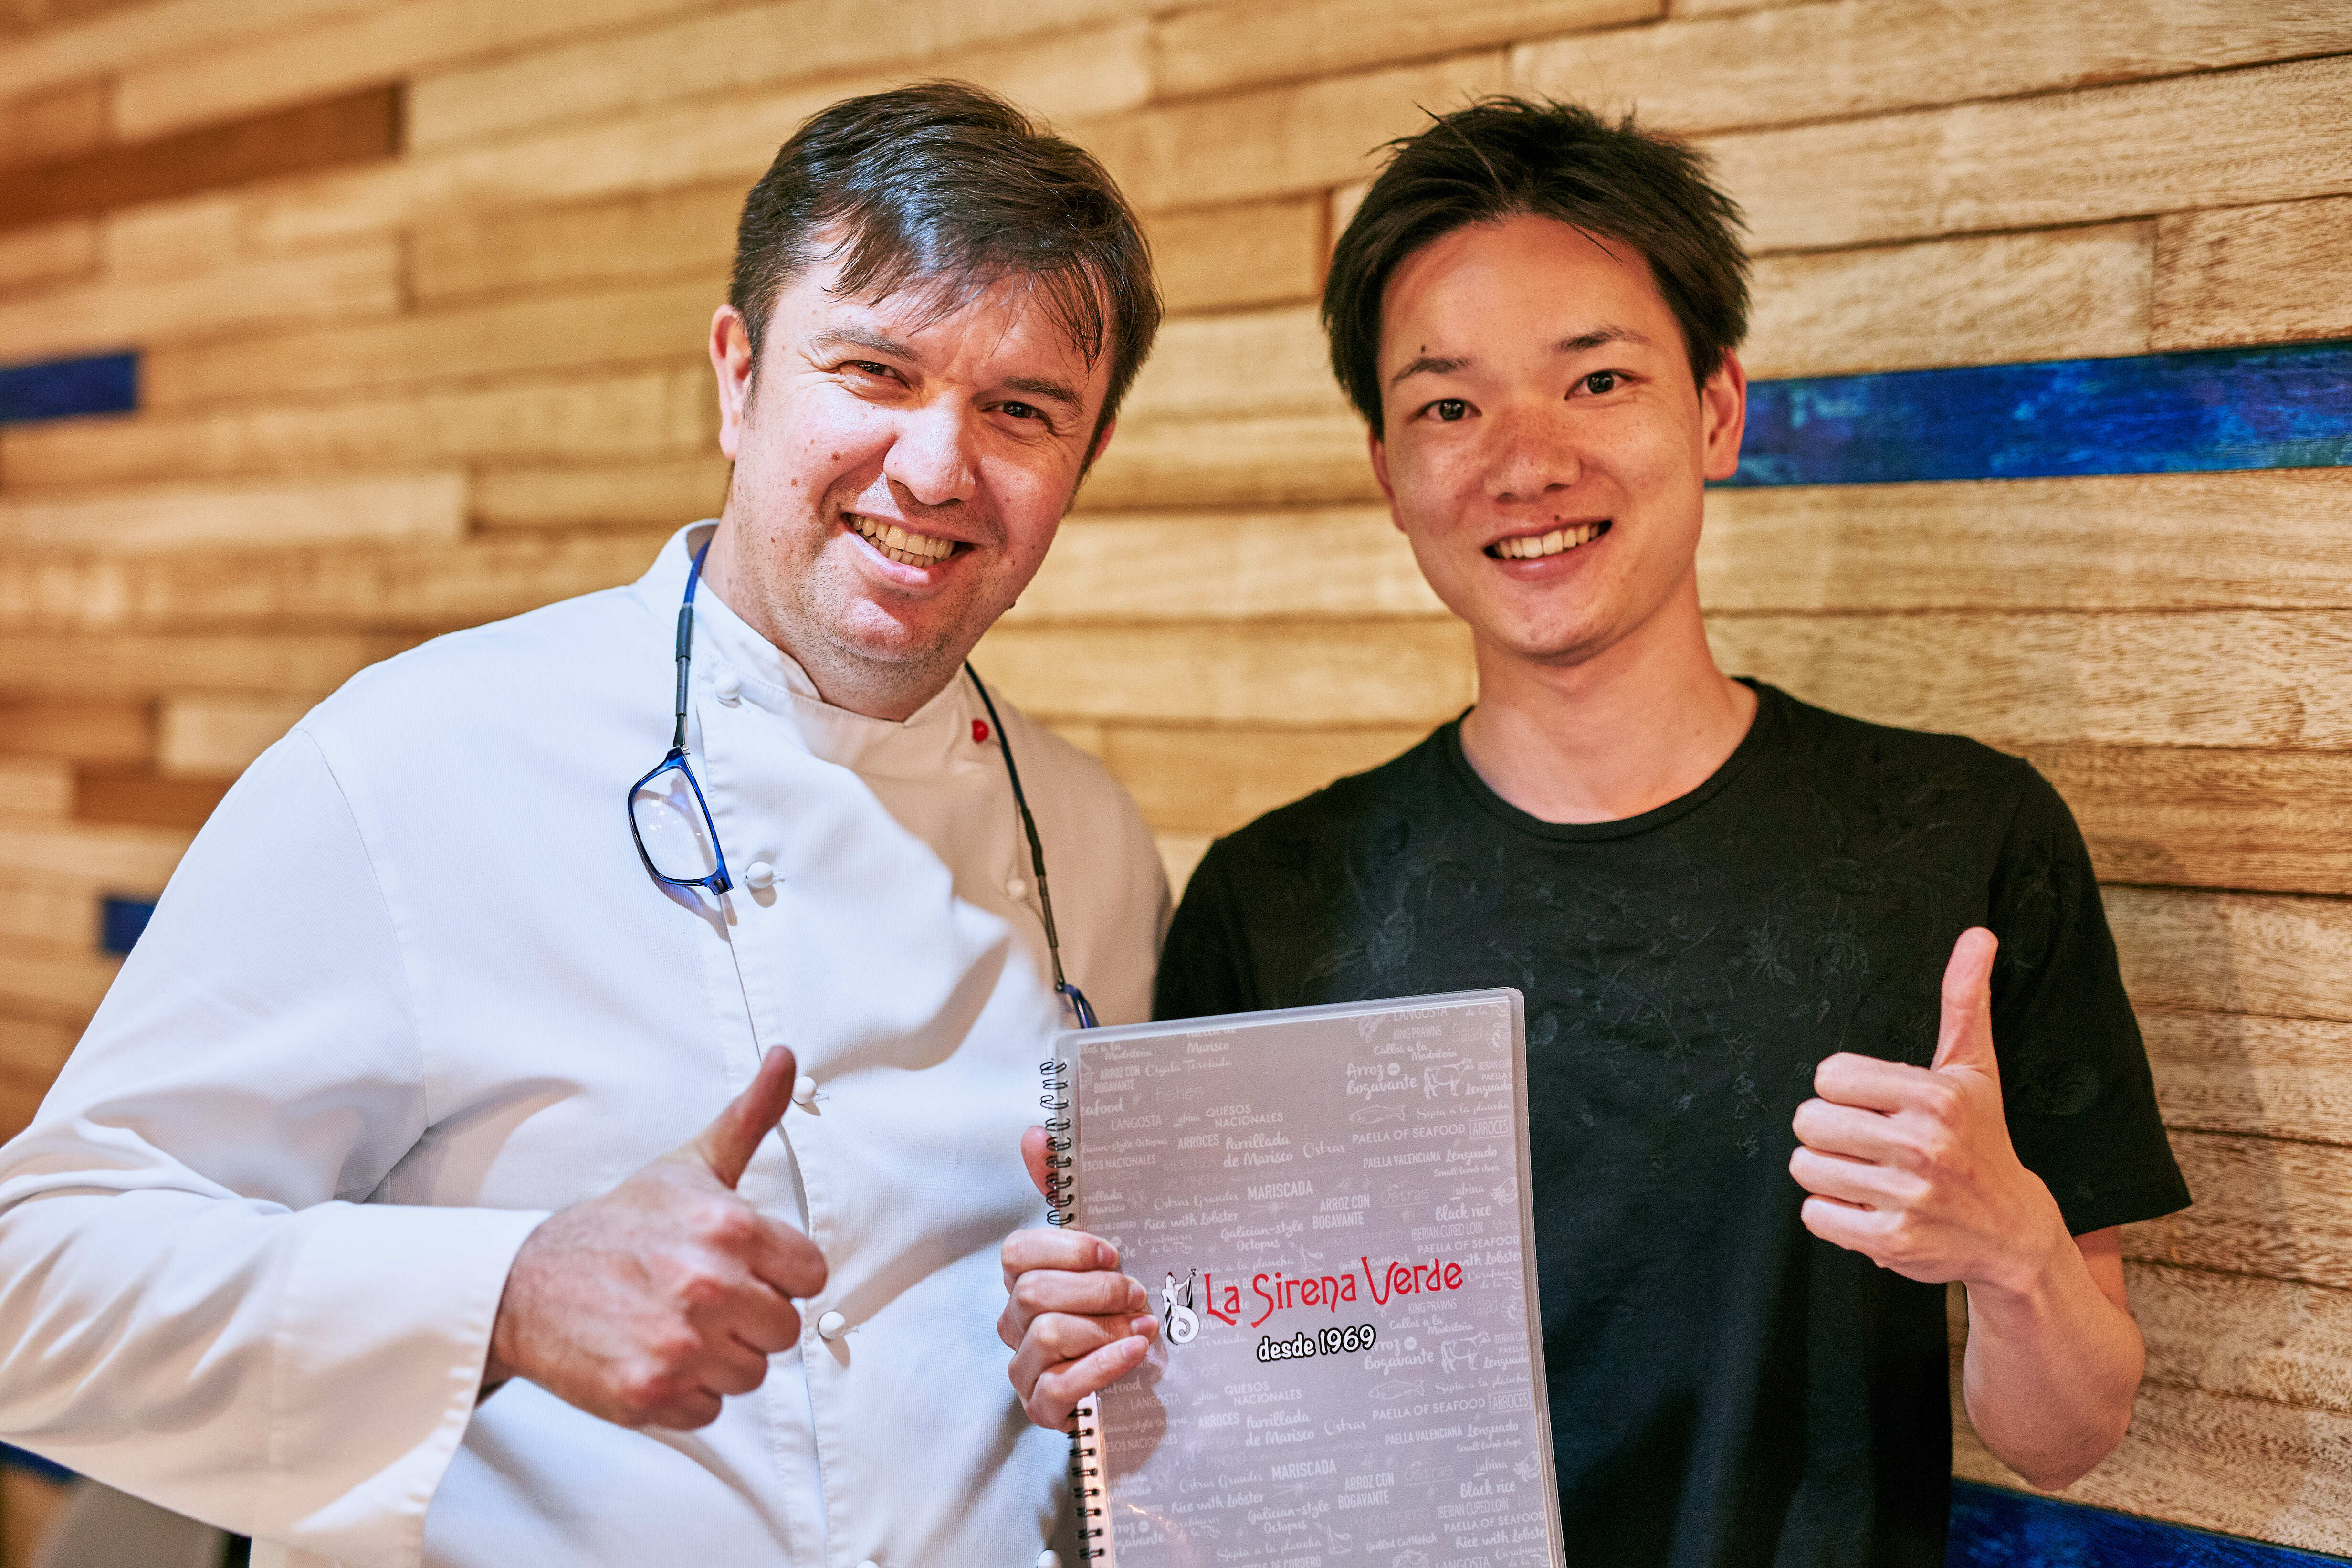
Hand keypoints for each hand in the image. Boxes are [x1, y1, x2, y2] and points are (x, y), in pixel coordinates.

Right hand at [485, 1046, 827, 1428]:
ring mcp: (678, 1344)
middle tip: (701, 1298)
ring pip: (751, 1373)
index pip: (811, 1276)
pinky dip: (685, 1393)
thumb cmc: (620, 1224)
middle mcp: (708, 1285)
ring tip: (675, 1324)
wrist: (527, 1283)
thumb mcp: (690, 1165)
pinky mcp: (648, 1393)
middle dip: (749, 1317)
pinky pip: (709, 1410)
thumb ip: (750, 1117)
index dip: (778, 1275)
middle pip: (784, 1329)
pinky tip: (652, 1354)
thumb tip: (786, 1058)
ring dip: (719, 1358)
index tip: (740, 1267)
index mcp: (729, 1227)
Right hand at [998, 1124, 1156, 1428]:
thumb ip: (1064, 1190)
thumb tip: (1035, 1132)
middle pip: (1036, 1293)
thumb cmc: (1117, 1308)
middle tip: (1138, 1293)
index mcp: (1025, 1281)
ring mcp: (1024, 1370)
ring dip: (1105, 1328)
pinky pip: (1059, 1386)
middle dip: (1097, 1290)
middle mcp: (1015, 1324)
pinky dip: (1102, 1366)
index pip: (1016, 1253)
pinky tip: (1135, 1353)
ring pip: (1047, 1336)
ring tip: (1143, 1327)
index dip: (1067, 1248)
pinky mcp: (1042, 1411)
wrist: (1143, 1382)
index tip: (1113, 1251)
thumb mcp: (1102, 1251)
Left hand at [1790, 927, 2068, 1290]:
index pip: (1829, 1076)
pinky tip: (1868, 1208)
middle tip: (1863, 1143)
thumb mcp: (1974, 1069)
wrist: (2012, 1232)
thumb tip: (1978, 934)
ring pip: (1805, 1167)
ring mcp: (1909, 1196)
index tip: (1873, 1104)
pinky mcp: (1893, 1241)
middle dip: (1827, 1132)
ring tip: (1867, 1175)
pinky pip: (1815, 1214)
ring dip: (1827, 1173)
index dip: (1841, 1091)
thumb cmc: (1982, 1140)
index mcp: (1936, 1096)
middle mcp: (1924, 1145)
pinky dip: (1832, 1214)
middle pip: (1809, 1121)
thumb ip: (1965, 1001)